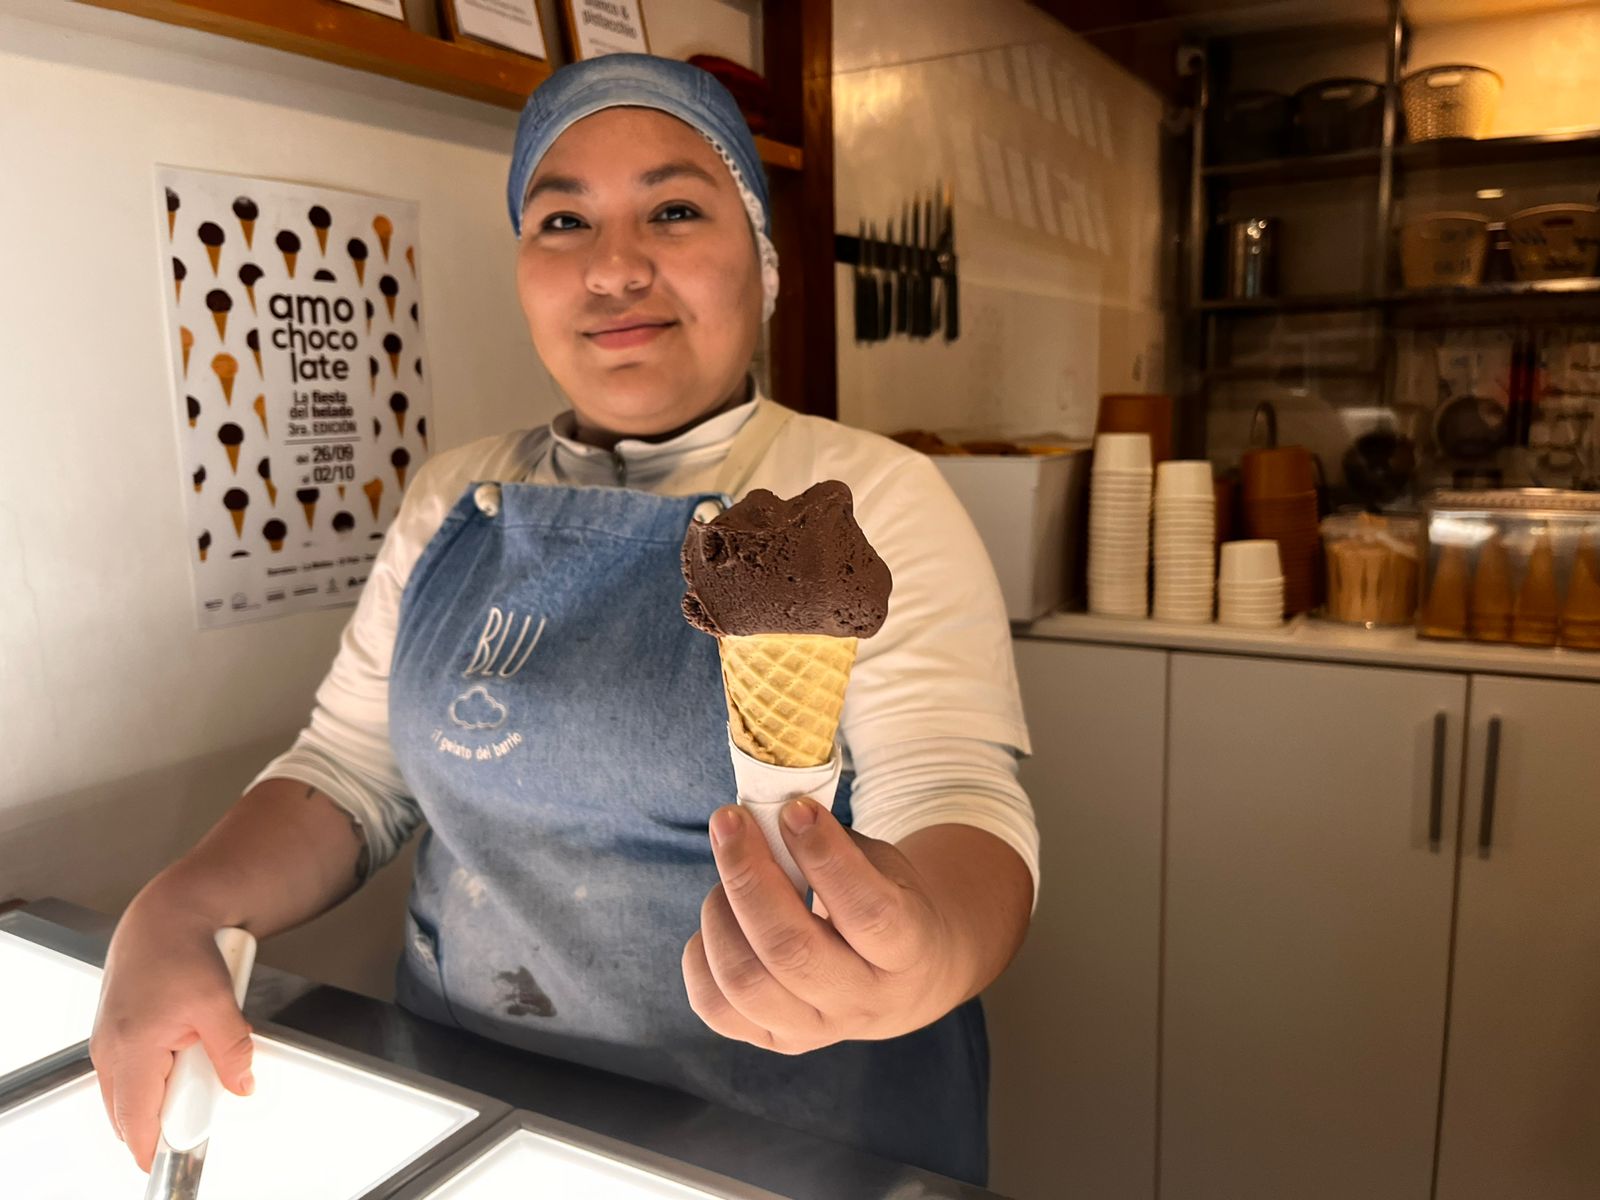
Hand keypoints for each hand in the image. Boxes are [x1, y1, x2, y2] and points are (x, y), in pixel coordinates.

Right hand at [90, 891, 254, 1171]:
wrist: (165, 917)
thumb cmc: (184, 950)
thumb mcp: (219, 1003)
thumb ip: (232, 1050)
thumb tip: (242, 1086)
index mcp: (133, 1046)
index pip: (135, 1119)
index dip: (152, 1145)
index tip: (166, 1159)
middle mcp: (110, 1049)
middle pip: (126, 1113)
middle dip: (161, 1117)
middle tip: (198, 1100)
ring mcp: (107, 1043)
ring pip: (127, 1093)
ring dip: (159, 1092)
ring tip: (193, 1062)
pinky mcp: (113, 1036)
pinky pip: (130, 1073)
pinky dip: (154, 1074)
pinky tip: (181, 1051)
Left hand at [681, 797, 969, 1053]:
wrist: (904, 978)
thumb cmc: (889, 902)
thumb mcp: (885, 866)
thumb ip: (833, 843)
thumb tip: (765, 818)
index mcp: (909, 949)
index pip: (867, 912)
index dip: (824, 857)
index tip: (794, 811)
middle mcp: (863, 1000)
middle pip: (790, 951)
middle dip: (749, 876)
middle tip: (729, 822)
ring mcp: (816, 1030)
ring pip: (744, 982)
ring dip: (721, 913)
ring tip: (728, 876)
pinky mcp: (776, 1040)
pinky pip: (715, 1007)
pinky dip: (702, 955)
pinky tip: (721, 921)